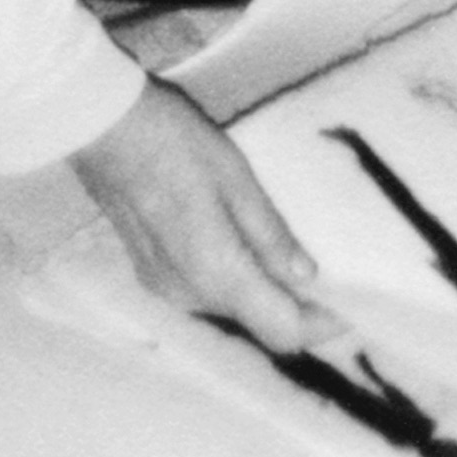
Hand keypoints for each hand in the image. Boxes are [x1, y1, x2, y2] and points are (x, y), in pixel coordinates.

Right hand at [70, 80, 340, 355]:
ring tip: (290, 260)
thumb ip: (270, 235)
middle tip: (328, 282)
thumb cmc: (176, 142)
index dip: (319, 328)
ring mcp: (163, 289)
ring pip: (228, 310)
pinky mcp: (149, 276)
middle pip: (254, 324)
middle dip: (292, 309)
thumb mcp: (237, 178)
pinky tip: (246, 251)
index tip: (349, 313)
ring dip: (261, 295)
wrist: (106, 128)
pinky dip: (232, 282)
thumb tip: (306, 277)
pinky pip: (203, 294)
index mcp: (217, 273)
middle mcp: (188, 296)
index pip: (279, 329)